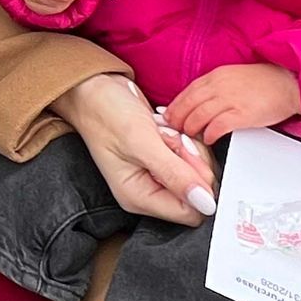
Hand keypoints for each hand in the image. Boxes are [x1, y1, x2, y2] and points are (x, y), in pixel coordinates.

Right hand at [53, 73, 216, 225]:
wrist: (94, 88)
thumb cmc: (106, 113)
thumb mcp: (142, 142)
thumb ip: (175, 174)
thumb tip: (206, 203)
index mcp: (139, 197)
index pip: (190, 211)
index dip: (197, 184)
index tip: (184, 154)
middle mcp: (149, 190)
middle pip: (197, 190)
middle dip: (190, 159)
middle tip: (168, 138)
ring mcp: (156, 174)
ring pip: (197, 169)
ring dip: (185, 144)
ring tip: (160, 131)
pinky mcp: (162, 158)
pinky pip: (191, 153)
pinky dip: (183, 137)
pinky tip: (162, 128)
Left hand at [162, 63, 300, 144]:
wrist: (290, 83)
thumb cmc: (264, 82)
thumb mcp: (233, 77)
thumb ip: (214, 87)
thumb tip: (196, 103)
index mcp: (216, 76)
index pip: (187, 92)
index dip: (174, 106)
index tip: (167, 117)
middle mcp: (220, 85)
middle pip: (188, 104)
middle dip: (177, 120)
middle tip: (173, 131)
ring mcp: (231, 99)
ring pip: (198, 116)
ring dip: (191, 128)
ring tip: (190, 136)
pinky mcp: (243, 114)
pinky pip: (217, 126)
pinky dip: (209, 134)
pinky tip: (208, 139)